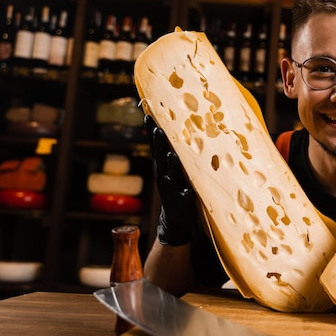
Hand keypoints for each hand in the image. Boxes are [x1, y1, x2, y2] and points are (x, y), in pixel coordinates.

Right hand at [145, 115, 197, 245]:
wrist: (175, 219)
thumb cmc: (177, 188)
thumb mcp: (173, 170)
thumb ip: (172, 154)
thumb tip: (171, 132)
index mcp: (163, 167)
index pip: (156, 146)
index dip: (151, 131)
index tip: (147, 115)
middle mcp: (164, 176)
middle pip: (160, 157)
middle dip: (159, 143)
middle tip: (157, 129)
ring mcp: (173, 189)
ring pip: (172, 175)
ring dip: (172, 165)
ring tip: (172, 155)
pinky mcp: (183, 202)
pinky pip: (184, 197)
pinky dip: (185, 193)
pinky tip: (187, 191)